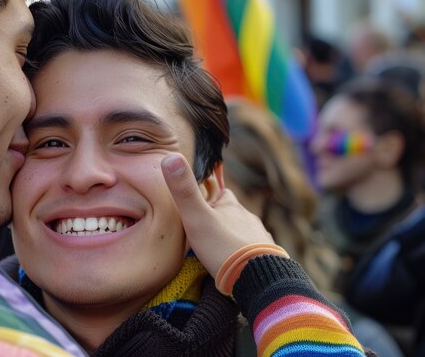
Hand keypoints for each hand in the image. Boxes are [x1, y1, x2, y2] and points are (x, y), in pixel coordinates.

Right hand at [161, 153, 274, 278]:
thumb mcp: (197, 217)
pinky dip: (242, 254)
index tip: (199, 198)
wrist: (258, 280)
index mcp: (232, 206)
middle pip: (231, 213)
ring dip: (231, 237)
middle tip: (203, 227)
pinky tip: (235, 264)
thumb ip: (183, 190)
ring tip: (216, 248)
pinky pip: (252, 252)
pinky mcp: (266, 258)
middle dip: (220, 218)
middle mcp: (249, 218)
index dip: (210, 194)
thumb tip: (170, 156)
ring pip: (242, 232)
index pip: (221, 192)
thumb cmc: (223, 247)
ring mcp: (259, 238)